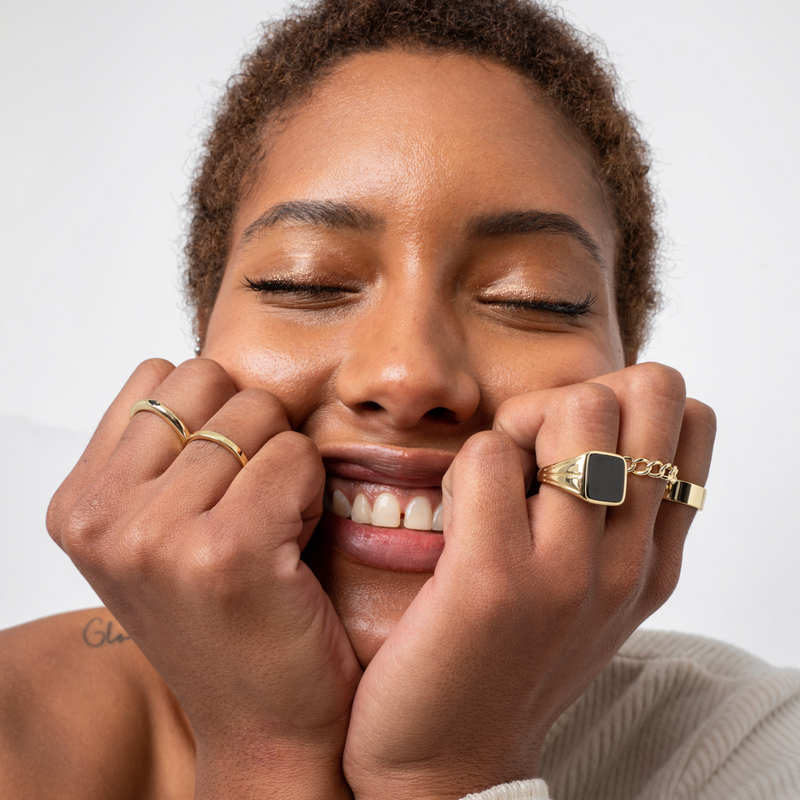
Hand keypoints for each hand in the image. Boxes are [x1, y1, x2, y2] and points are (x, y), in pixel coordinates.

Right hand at [47, 359, 361, 799]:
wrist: (267, 725)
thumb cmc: (228, 619)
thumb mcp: (161, 532)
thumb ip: (161, 449)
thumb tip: (207, 368)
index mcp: (78, 504)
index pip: (159, 374)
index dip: (212, 415)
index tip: (222, 480)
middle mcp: (101, 518)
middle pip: (210, 380)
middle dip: (250, 427)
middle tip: (255, 500)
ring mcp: (155, 537)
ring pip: (257, 411)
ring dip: (284, 460)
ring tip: (274, 525)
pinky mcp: (224, 552)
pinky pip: (294, 454)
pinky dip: (312, 486)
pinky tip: (297, 540)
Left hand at [343, 362, 715, 799]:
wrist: (447, 766)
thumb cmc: (507, 660)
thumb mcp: (587, 591)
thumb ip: (609, 514)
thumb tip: (591, 415)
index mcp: (655, 559)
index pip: (689, 417)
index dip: (624, 404)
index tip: (571, 451)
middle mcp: (631, 561)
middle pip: (647, 390)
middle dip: (576, 399)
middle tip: (529, 455)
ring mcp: (569, 572)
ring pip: (575, 409)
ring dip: (518, 428)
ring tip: (490, 489)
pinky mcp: (494, 579)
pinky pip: (488, 454)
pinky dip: (462, 470)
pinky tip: (452, 521)